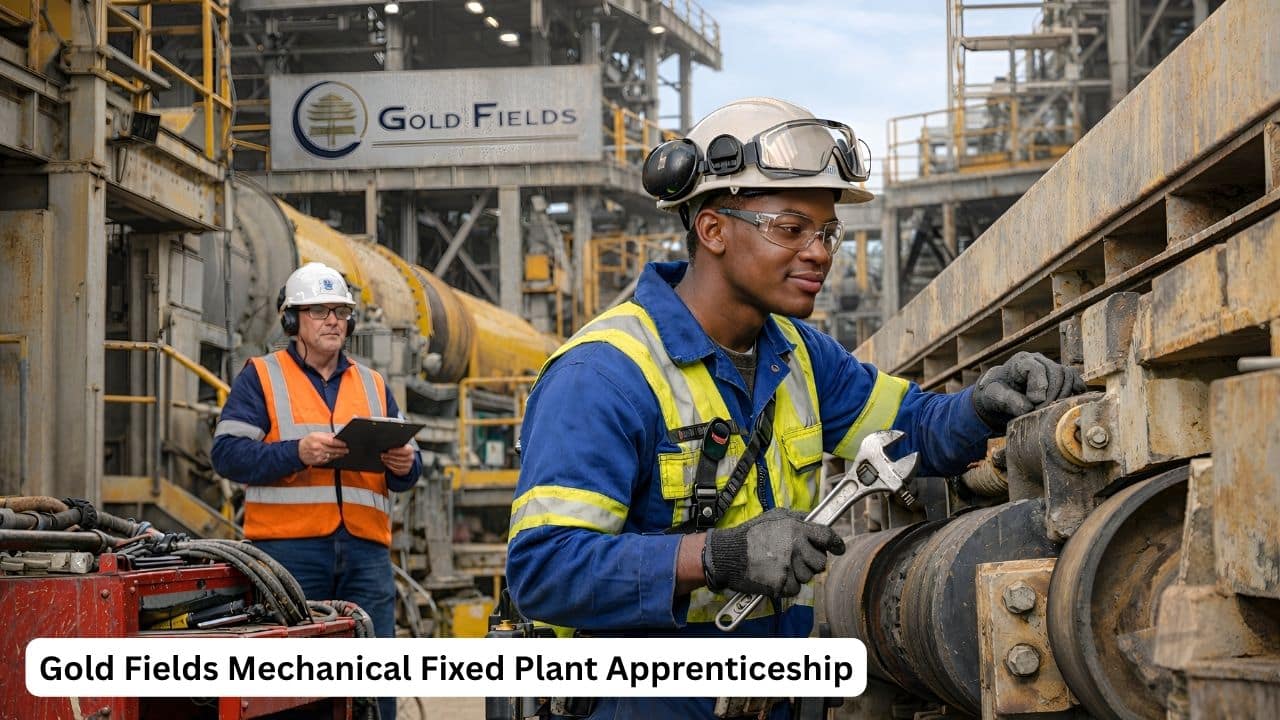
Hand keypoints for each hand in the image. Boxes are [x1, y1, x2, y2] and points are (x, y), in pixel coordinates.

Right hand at [298, 432, 347, 466]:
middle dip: (341, 450)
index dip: (339, 443)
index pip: (331, 441)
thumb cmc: (307, 442)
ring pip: (331, 455)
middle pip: (333, 449)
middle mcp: (317, 447)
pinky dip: (332, 458)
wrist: (298, 451)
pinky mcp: (318, 461)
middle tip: (346, 450)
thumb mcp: (314, 434)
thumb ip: (325, 434)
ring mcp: (318, 455)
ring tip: (343, 453)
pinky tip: (336, 456)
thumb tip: (334, 435)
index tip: (344, 444)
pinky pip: (328, 460)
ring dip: (339, 455)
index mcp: (317, 439)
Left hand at [381, 443, 415, 475]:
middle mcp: (411, 458)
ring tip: (383, 458)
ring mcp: (409, 465)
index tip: (388, 450)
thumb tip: (387, 446)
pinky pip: (397, 470)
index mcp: (410, 450)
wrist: (406, 459)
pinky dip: (390, 466)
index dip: (396, 451)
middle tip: (383, 455)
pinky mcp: (405, 471)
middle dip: (390, 457)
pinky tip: (386, 463)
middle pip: (400, 458)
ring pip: (397, 464)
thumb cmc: (401, 450)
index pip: (404, 451)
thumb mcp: (401, 446)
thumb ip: (396, 446)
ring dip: (389, 462)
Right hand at [702, 508, 844, 597]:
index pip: (827, 536)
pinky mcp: (781, 584)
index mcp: (796, 529)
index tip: (839, 548)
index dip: (836, 544)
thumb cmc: (750, 534)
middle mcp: (796, 547)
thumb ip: (797, 518)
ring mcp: (789, 567)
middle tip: (798, 559)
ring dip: (798, 574)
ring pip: (808, 577)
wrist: (728, 554)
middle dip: (812, 562)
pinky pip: (795, 589)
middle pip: (821, 562)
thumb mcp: (774, 516)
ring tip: (780, 566)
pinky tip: (775, 576)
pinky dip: (787, 586)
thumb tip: (813, 519)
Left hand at [973, 351, 1086, 428]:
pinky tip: (1067, 403)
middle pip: (1056, 372)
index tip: (1035, 402)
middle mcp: (1038, 360)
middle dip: (1052, 395)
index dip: (1039, 386)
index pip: (1037, 368)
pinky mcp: (1060, 378)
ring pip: (1068, 376)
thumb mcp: (993, 397)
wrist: (1000, 395)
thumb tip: (1028, 407)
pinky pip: (1075, 380)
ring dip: (1063, 395)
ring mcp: (1051, 368)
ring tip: (1049, 409)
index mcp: (1020, 362)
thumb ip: (1008, 400)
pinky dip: (1075, 391)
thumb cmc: (994, 394)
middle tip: (1042, 411)